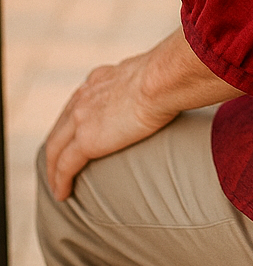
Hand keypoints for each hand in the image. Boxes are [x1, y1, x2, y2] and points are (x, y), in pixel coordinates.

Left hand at [44, 29, 239, 201]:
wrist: (164, 79)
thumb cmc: (173, 73)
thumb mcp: (160, 71)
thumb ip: (162, 77)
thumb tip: (186, 77)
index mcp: (103, 77)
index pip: (81, 98)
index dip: (75, 117)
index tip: (76, 129)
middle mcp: (87, 94)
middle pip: (62, 123)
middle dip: (57, 143)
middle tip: (57, 161)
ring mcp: (82, 117)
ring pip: (56, 147)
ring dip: (53, 167)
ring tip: (57, 184)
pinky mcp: (86, 140)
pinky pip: (64, 166)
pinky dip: (59, 181)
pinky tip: (62, 194)